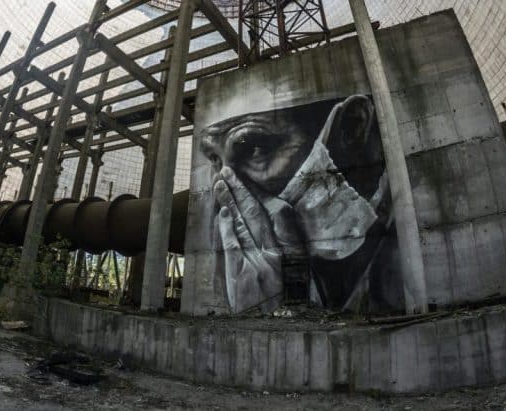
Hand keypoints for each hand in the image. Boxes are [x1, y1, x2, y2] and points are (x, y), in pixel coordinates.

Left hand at [214, 167, 287, 312]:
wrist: (271, 334)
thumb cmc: (276, 308)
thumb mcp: (285, 280)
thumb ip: (277, 254)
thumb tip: (270, 226)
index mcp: (286, 256)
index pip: (272, 216)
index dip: (257, 196)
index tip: (245, 180)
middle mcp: (274, 257)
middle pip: (255, 215)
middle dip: (240, 191)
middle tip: (227, 171)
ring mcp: (258, 266)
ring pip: (243, 225)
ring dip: (230, 202)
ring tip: (220, 183)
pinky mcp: (242, 276)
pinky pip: (234, 246)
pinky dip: (228, 227)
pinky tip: (223, 211)